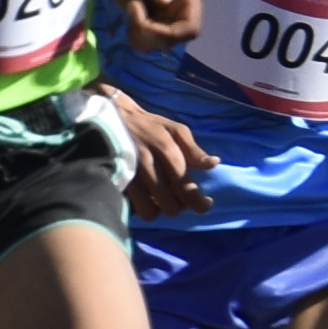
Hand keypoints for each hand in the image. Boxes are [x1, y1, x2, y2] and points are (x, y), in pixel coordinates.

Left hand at [101, 0, 200, 46]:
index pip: (191, 29)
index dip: (168, 34)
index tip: (143, 24)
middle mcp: (182, 12)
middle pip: (173, 41)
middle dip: (149, 34)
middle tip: (131, 10)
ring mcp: (168, 20)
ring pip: (159, 45)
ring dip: (140, 36)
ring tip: (130, 11)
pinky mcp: (153, 25)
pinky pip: (148, 44)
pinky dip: (135, 38)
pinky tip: (129, 19)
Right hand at [106, 92, 211, 211]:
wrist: (113, 117)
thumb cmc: (150, 126)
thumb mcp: (175, 130)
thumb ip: (194, 149)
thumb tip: (214, 164)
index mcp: (166, 151)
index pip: (186, 187)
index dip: (199, 202)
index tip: (206, 203)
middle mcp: (148, 166)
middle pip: (170, 205)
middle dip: (180, 206)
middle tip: (181, 198)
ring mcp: (130, 176)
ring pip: (150, 211)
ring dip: (161, 209)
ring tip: (164, 200)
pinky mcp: (117, 182)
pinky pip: (134, 208)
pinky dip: (145, 208)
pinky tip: (148, 199)